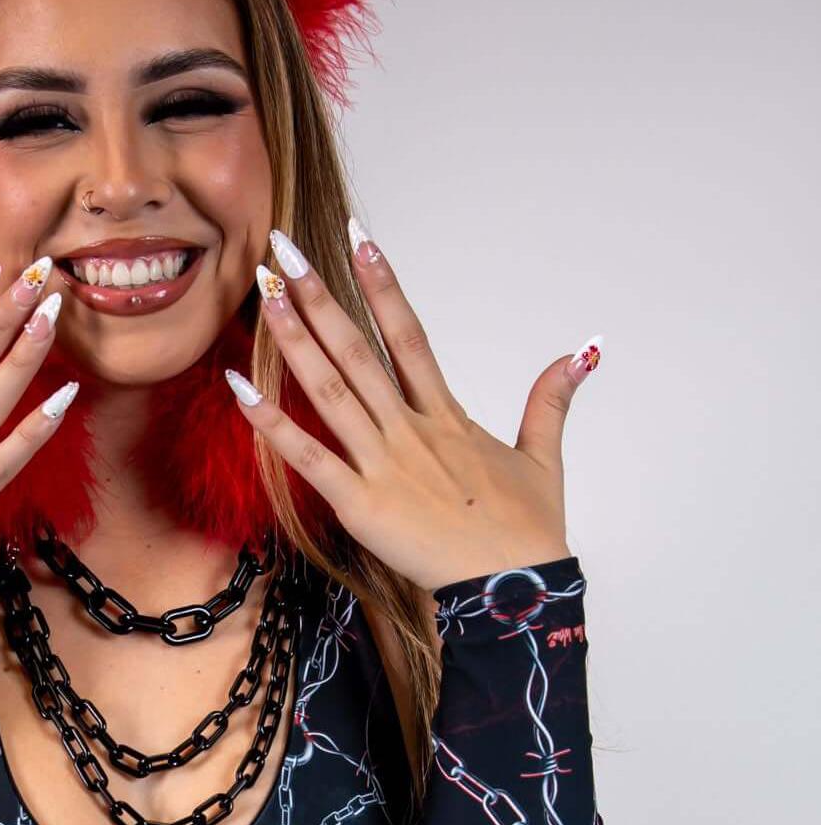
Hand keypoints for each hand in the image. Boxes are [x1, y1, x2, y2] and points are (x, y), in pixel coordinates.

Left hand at [225, 227, 600, 592]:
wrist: (515, 587)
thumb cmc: (524, 530)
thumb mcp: (543, 457)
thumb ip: (551, 401)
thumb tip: (582, 353)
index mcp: (446, 416)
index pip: (409, 334)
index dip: (383, 284)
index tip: (358, 238)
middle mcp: (411, 430)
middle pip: (358, 350)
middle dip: (319, 297)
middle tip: (283, 251)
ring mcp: (384, 465)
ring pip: (331, 391)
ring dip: (295, 340)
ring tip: (265, 296)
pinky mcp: (362, 504)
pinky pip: (309, 458)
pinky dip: (273, 424)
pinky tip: (241, 389)